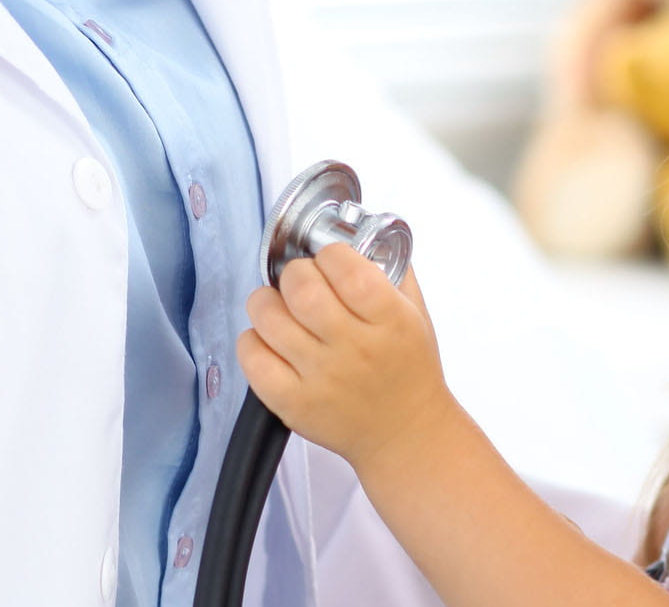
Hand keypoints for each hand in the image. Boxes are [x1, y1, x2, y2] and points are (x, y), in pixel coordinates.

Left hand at [237, 243, 455, 469]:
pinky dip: (252, 341)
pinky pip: (253, 360)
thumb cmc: (409, 373)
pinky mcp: (294, 404)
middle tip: (299, 281)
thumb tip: (358, 233)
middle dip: (294, 274)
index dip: (329, 253)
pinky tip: (268, 340)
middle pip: (302, 290)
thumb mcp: (417, 316)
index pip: (346, 268)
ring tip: (278, 306)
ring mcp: (322, 379)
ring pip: (270, 320)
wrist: (406, 435)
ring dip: (266, 302)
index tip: (328, 258)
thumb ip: (392, 271)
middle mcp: (356, 350)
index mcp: (391, 321)